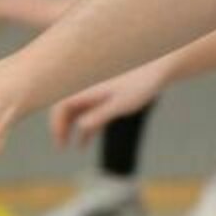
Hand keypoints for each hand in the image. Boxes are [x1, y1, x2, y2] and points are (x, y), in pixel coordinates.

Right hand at [50, 61, 167, 147]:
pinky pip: (88, 109)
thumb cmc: (141, 84)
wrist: (159, 69)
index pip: (61, 106)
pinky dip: (85, 124)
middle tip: (62, 146)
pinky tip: (85, 141)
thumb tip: (81, 126)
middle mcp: (87, 85)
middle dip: (61, 127)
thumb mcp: (121, 104)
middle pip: (65, 107)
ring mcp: (95, 89)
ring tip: (73, 146)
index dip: (57, 125)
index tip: (61, 143)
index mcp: (86, 86)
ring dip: (72, 126)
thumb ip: (100, 115)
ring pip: (76, 109)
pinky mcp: (105, 93)